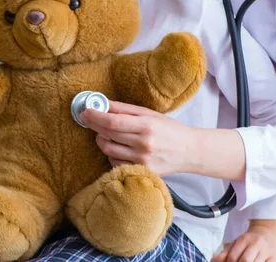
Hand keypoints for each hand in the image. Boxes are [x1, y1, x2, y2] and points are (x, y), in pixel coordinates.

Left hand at [81, 100, 199, 175]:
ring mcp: (141, 160)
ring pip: (108, 150)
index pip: (113, 122)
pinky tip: (118, 147)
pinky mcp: (140, 171)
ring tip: (105, 133)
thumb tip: (104, 104)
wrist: (189, 151)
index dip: (96, 116)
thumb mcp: (151, 114)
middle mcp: (143, 144)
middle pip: (108, 134)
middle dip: (94, 125)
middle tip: (88, 118)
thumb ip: (126, 109)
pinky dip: (111, 154)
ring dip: (102, 139)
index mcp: (146, 126)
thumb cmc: (170, 129)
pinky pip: (115, 162)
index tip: (86, 111)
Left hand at [212, 221, 275, 261]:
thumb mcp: (236, 243)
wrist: (268, 233)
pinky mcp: (275, 258)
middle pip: (245, 261)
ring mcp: (267, 251)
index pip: (233, 257)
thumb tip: (213, 260)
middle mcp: (256, 244)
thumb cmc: (250, 241)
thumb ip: (225, 253)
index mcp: (245, 239)